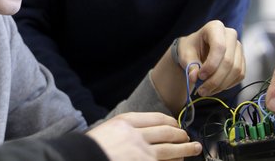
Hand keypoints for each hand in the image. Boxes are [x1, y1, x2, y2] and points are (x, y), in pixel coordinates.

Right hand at [87, 112, 201, 160]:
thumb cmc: (92, 148)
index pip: (155, 118)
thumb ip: (126, 129)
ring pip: (170, 150)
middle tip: (188, 136)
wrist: (80, 159)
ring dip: (185, 149)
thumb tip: (146, 133)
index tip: (176, 124)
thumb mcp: (108, 130)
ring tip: (194, 148)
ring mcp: (141, 154)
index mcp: (125, 122)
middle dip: (180, 135)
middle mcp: (136, 135)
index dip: (169, 121)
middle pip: (166, 132)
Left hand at [178, 20, 244, 96]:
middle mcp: (230, 35)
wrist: (196, 50)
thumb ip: (190, 66)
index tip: (200, 76)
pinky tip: (215, 87)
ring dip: (221, 85)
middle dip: (215, 79)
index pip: (219, 47)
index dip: (211, 65)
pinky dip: (227, 85)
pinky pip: (239, 75)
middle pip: (229, 61)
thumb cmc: (190, 48)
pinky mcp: (242, 60)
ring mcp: (238, 47)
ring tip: (206, 91)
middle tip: (201, 90)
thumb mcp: (185, 55)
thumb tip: (194, 78)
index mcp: (215, 27)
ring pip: (236, 70)